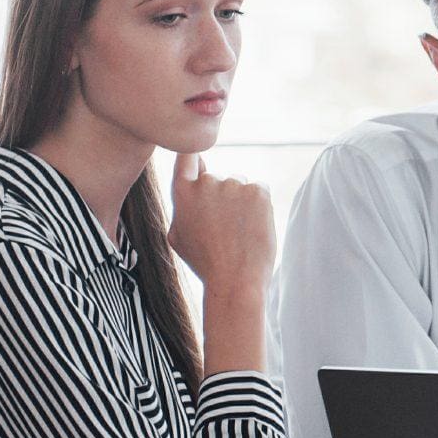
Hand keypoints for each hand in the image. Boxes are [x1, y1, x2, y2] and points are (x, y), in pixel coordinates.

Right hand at [166, 153, 274, 301]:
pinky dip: (259, 207)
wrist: (235, 280)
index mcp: (183, 193)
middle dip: (222, 198)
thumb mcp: (178, 236)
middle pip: (218, 179)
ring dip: (242, 203)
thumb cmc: (205, 262)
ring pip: (240, 186)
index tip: (199, 157)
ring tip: (238, 233)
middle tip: (224, 229)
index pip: (187, 158)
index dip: (194, 157)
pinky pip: (259, 191)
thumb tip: (191, 178)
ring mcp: (233, 184)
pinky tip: (253, 228)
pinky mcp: (258, 191)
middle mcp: (207, 183)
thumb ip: (182, 206)